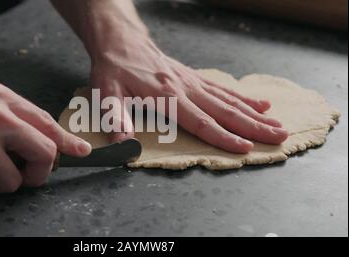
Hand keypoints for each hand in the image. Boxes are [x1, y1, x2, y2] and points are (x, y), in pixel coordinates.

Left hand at [90, 36, 288, 152]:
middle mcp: (186, 88)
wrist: (121, 41)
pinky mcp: (194, 77)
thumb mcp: (106, 92)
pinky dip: (244, 98)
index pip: (201, 122)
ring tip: (278, 125)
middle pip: (225, 111)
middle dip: (253, 127)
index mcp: (167, 96)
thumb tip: (124, 145)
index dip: (223, 137)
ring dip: (255, 114)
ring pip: (230, 100)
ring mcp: (193, 82)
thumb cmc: (114, 68)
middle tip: (280, 137)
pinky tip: (261, 104)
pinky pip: (223, 89)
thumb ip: (116, 117)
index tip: (245, 149)